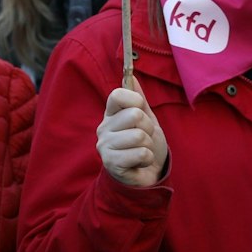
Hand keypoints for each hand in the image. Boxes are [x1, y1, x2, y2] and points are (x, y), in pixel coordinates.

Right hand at [99, 73, 168, 187]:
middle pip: (135, 115)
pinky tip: (139, 163)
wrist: (147, 175)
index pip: (118, 94)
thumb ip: (139, 99)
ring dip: (148, 145)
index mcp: (111, 114)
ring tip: (142, 151)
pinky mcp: (111, 163)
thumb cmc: (146, 145)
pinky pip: (140, 153)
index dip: (136, 101)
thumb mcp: (146, 119)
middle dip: (148, 128)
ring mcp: (105, 146)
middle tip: (144, 138)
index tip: (141, 111)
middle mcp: (103, 128)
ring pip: (139, 136)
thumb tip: (133, 76)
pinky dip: (147, 158)